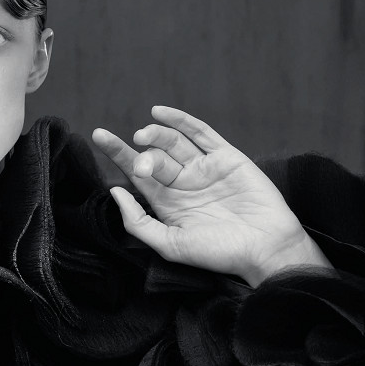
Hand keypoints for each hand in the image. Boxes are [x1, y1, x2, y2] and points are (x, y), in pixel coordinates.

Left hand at [91, 106, 333, 285]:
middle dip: (143, 154)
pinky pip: (201, 133)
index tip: (100, 135)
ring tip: (145, 134)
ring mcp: (204, 168)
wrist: (265, 248)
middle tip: (142, 160)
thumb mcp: (169, 245)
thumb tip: (115, 192)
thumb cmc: (219, 253)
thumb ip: (138, 222)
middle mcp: (183, 183)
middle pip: (154, 156)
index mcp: (167, 203)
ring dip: (157, 134)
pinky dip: (181, 120)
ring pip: (174, 142)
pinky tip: (160, 112)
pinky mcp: (226, 157)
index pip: (137, 174)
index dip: (118, 154)